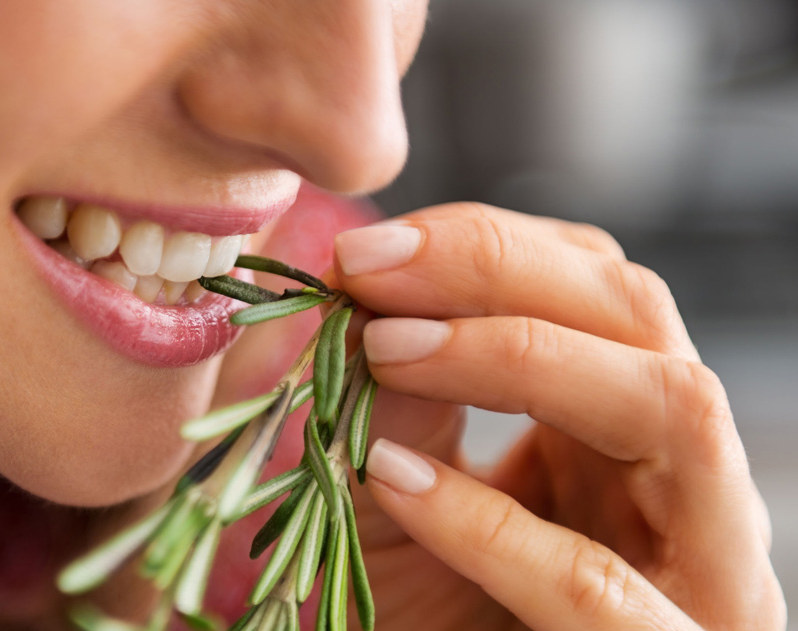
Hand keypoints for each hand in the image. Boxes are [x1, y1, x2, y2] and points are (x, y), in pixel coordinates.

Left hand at [333, 203, 785, 629]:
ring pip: (675, 409)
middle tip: (367, 269)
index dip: (483, 246)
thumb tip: (355, 303)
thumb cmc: (429, 624)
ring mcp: (697, 573)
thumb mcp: (396, 503)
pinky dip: (488, 522)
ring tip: (387, 349)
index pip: (594, 288)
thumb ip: (392, 410)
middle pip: (643, 315)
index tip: (362, 250)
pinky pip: (594, 584)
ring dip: (520, 354)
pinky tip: (392, 481)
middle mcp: (680, 484)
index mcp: (621, 434)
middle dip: (497, 270)